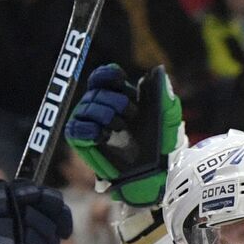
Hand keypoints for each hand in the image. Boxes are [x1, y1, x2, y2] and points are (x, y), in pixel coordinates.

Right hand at [64, 63, 183, 206]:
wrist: (153, 173)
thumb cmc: (161, 145)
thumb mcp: (168, 119)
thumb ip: (164, 94)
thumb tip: (158, 71)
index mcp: (118, 96)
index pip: (103, 76)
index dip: (108, 75)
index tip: (120, 81)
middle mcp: (100, 107)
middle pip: (96, 91)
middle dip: (114, 100)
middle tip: (131, 114)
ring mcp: (89, 123)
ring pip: (85, 107)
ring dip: (104, 114)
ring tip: (119, 128)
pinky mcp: (82, 141)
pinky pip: (75, 128)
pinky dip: (87, 129)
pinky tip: (103, 134)